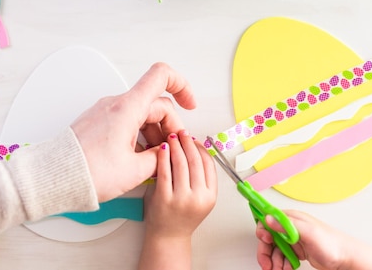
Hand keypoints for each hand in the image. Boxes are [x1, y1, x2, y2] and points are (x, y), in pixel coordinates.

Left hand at [70, 63, 196, 202]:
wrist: (52, 178)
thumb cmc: (86, 173)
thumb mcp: (134, 171)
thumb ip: (159, 158)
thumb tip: (166, 154)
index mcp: (128, 108)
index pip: (162, 76)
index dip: (182, 86)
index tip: (189, 105)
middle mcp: (116, 104)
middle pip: (155, 104)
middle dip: (169, 125)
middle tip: (171, 150)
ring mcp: (105, 112)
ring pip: (141, 114)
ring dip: (153, 133)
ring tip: (153, 160)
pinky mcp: (98, 122)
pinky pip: (126, 121)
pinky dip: (137, 135)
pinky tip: (137, 158)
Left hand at [138, 130, 216, 269]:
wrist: (168, 238)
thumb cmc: (181, 216)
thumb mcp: (200, 198)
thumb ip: (200, 177)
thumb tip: (193, 148)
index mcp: (210, 196)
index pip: (209, 164)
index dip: (201, 148)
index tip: (194, 139)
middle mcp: (198, 198)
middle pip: (195, 161)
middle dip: (188, 143)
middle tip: (182, 132)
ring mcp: (181, 199)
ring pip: (180, 163)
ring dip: (176, 146)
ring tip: (172, 137)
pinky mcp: (164, 199)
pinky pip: (164, 171)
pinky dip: (163, 156)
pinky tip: (162, 148)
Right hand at [256, 210, 347, 269]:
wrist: (345, 259)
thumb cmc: (332, 244)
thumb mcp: (308, 232)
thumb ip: (287, 224)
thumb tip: (269, 217)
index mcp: (292, 218)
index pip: (268, 218)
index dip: (263, 229)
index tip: (264, 241)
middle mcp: (291, 228)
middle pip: (268, 237)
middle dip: (266, 252)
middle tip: (267, 264)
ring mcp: (294, 240)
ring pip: (274, 250)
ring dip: (274, 261)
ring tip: (279, 269)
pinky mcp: (297, 250)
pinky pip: (282, 257)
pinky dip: (281, 264)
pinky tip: (286, 268)